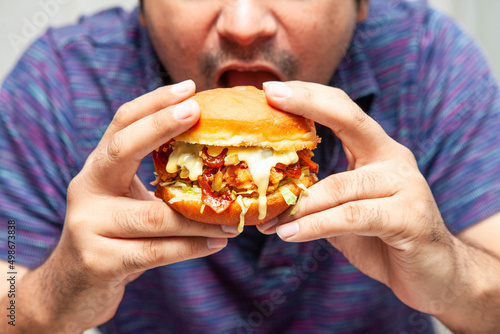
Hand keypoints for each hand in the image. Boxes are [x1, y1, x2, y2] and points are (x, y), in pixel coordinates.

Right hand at [37, 80, 236, 331]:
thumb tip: (216, 160)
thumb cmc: (113, 236)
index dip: (153, 102)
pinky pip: (156, 251)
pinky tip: (217, 243)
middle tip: (198, 111)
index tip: (189, 88)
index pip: (121, 123)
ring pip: (153, 215)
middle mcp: (86, 190)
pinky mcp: (99, 261)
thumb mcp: (125, 201)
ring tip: (235, 213)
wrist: (71, 287)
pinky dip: (192, 247)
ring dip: (200, 215)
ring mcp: (88, 226)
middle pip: (121, 148)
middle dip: (160, 125)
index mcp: (97, 170)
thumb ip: (155, 182)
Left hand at [259, 81, 455, 314]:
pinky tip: (290, 234)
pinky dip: (316, 226)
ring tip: (266, 217)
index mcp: (378, 151)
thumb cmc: (382, 238)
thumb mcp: (344, 211)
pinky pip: (352, 217)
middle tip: (269, 97)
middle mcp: (394, 159)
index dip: (309, 95)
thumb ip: (316, 197)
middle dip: (307, 103)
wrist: (433, 273)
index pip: (343, 110)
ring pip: (341, 185)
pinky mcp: (411, 217)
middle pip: (350, 119)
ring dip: (299, 202)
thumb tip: (267, 197)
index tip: (271, 88)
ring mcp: (406, 185)